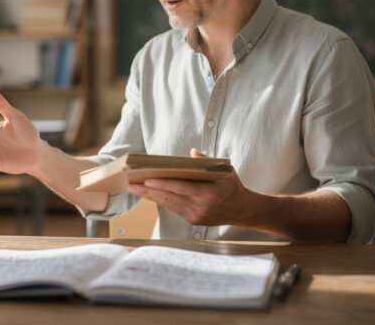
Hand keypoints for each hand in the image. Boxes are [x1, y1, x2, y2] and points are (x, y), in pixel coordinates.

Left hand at [127, 148, 255, 225]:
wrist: (243, 210)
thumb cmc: (233, 187)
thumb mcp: (225, 171)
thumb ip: (207, 162)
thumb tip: (192, 153)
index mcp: (208, 194)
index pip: (180, 188)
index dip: (162, 184)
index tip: (146, 179)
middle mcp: (200, 207)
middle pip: (169, 198)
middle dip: (148, 191)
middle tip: (131, 184)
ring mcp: (195, 216)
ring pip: (168, 205)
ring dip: (151, 196)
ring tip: (135, 189)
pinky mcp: (193, 221)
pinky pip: (174, 209)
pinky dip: (161, 201)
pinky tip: (150, 194)